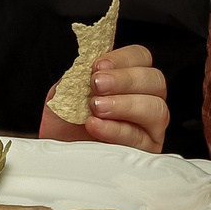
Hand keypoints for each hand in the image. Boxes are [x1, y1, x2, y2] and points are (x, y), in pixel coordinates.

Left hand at [36, 44, 168, 152]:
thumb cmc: (65, 122)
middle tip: (96, 85)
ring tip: (96, 107)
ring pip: (156, 108)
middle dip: (125, 80)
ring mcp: (149, 126)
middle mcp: (145, 99)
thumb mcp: (67, 91)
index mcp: (128, 79)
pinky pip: (140, 137)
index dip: (122, 58)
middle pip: (155, 80)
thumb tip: (89, 62)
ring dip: (124, 104)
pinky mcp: (145, 151)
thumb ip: (81, 74)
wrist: (54, 152)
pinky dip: (116, 129)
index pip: (141, 57)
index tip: (97, 66)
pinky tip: (96, 125)